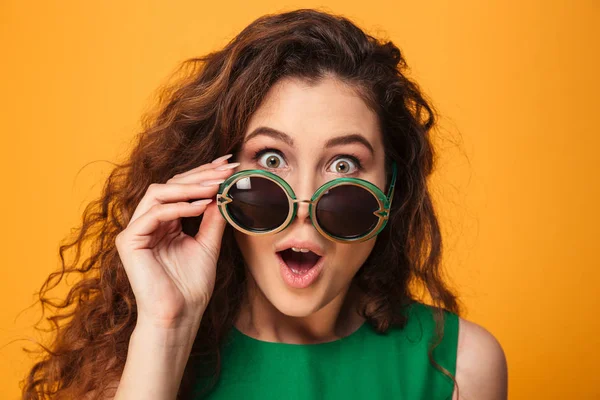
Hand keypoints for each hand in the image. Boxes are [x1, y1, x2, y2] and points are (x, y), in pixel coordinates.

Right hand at [115, 154, 238, 328]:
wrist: (180, 316)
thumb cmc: (192, 286)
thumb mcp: (208, 244)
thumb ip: (212, 218)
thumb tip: (223, 191)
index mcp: (164, 222)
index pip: (182, 189)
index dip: (204, 174)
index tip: (228, 165)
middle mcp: (147, 222)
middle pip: (170, 185)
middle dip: (200, 175)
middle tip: (225, 168)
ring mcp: (135, 230)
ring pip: (159, 193)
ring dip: (190, 187)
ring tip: (216, 185)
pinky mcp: (128, 241)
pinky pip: (154, 214)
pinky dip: (179, 207)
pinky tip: (202, 205)